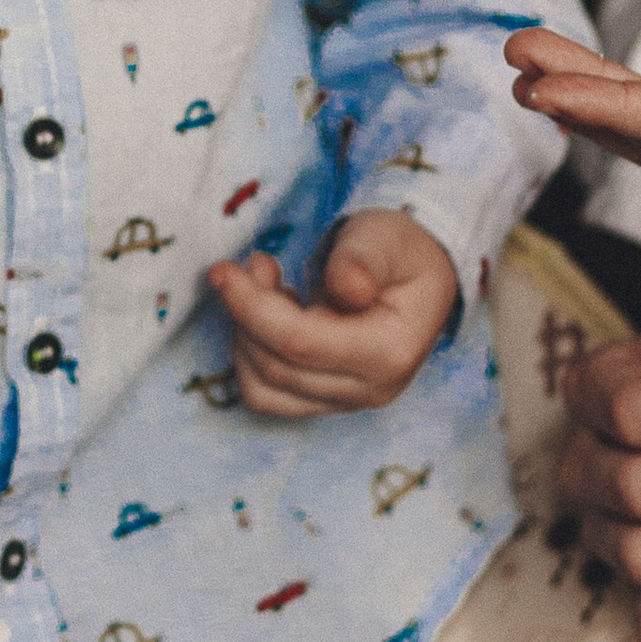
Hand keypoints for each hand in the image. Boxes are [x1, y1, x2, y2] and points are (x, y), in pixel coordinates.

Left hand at [208, 210, 459, 416]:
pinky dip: (252, 355)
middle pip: (277, 369)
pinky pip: (267, 395)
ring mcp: (347, 402)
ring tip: (266, 287)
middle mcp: (370, 390)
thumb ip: (362, 260)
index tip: (224, 271)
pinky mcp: (324, 402)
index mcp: (391, 352)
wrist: (416, 280)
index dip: (253, 308)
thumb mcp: (384, 239)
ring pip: (263, 391)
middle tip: (253, 266)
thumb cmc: (398, 254)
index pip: (301, 344)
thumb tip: (347, 288)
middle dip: (245, 315)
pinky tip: (270, 315)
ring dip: (245, 336)